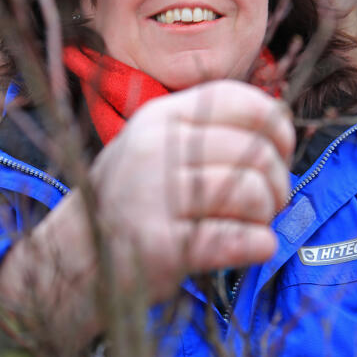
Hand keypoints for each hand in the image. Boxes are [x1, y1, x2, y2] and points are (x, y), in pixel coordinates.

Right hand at [91, 79, 294, 297]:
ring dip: (267, 215)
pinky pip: (234, 238)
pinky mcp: (159, 243)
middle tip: (270, 204)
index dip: (275, 123)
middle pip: (254, 150)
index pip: (237, 99)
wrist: (74, 257)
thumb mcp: (156, 146)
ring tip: (254, 225)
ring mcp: (152, 195)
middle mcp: (153, 148)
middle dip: (277, 182)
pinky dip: (259, 244)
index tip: (282, 150)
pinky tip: (256, 246)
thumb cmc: (131, 200)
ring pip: (251, 192)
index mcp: (160, 117)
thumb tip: (280, 128)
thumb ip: (207, 132)